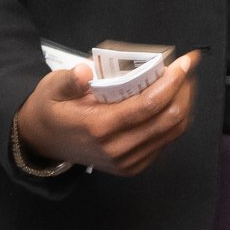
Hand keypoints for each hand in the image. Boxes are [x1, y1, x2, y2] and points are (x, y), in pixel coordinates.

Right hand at [12, 52, 200, 176]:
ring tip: (183, 81)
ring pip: (172, 133)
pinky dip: (174, 121)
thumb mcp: (51, 89)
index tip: (184, 62)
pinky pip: (164, 143)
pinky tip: (171, 101)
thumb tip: (85, 71)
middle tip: (186, 68)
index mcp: (98, 127)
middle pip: (168, 119)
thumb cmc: (52, 109)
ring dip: (184, 104)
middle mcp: (117, 148)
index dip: (171, 82)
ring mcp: (127, 161)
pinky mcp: (133, 167)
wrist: (44, 143)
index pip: (148, 105)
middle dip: (184, 90)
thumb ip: (68, 80)